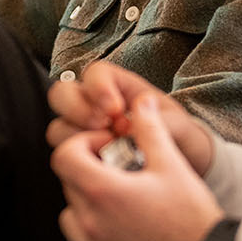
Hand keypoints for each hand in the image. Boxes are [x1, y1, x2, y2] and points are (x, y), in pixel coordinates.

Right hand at [46, 62, 212, 176]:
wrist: (183, 167)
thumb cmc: (179, 138)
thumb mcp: (180, 126)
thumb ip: (159, 121)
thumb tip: (132, 124)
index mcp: (119, 87)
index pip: (94, 73)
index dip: (98, 87)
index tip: (114, 108)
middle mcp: (95, 106)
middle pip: (62, 94)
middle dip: (76, 109)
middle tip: (102, 126)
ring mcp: (85, 132)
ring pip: (58, 126)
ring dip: (75, 137)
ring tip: (104, 149)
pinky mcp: (83, 157)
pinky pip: (65, 155)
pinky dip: (78, 160)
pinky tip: (101, 167)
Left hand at [51, 97, 225, 240]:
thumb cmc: (191, 215)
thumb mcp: (172, 164)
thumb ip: (150, 128)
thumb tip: (141, 102)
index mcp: (103, 192)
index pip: (65, 156)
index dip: (83, 144)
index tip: (108, 147)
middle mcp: (90, 223)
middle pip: (69, 183)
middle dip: (90, 171)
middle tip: (121, 171)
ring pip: (70, 216)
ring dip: (86, 203)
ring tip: (118, 201)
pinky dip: (90, 235)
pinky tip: (118, 229)